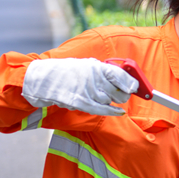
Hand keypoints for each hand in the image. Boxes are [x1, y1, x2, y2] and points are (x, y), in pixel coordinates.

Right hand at [22, 58, 138, 115]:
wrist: (43, 80)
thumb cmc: (66, 72)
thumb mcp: (86, 65)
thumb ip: (104, 71)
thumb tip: (124, 78)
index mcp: (96, 67)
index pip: (122, 76)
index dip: (131, 83)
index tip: (135, 87)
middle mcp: (94, 79)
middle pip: (120, 92)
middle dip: (122, 94)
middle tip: (120, 93)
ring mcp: (88, 92)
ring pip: (110, 101)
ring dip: (109, 101)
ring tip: (99, 95)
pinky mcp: (82, 104)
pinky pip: (103, 110)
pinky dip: (113, 112)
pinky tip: (119, 112)